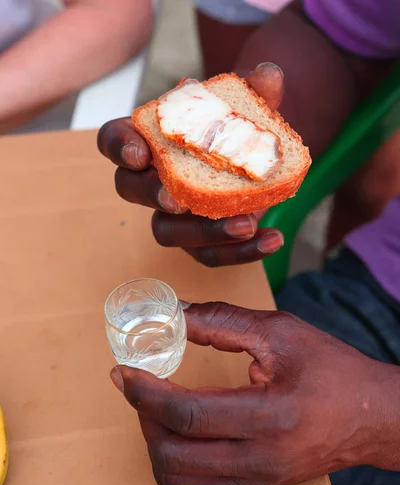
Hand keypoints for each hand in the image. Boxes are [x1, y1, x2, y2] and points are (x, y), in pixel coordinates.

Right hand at [97, 63, 284, 266]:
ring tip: (245, 224)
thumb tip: (269, 75)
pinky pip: (210, 255)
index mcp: (151, 139)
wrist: (261, 164)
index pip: (115, 140)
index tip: (140, 154)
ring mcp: (174, 215)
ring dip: (204, 232)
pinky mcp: (200, 241)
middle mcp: (153, 178)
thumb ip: (255, 92)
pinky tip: (272, 239)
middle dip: (150, 196)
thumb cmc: (239, 132)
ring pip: (168, 231)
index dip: (119, 147)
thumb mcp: (247, 109)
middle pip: (129, 190)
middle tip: (177, 201)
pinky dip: (241, 253)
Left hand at [110, 302, 388, 484]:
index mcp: (270, 417)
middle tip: (138, 386)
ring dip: (154, 440)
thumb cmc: (334, 371)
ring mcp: (256, 481)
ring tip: (156, 405)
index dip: (146, 392)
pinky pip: (195, 484)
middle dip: (142, 417)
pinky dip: (175, 455)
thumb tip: (173, 315)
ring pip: (176, 477)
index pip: (187, 415)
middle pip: (171, 455)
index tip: (125, 371)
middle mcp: (260, 460)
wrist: (372, 417)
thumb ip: (222, 322)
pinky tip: (180, 425)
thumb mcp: (281, 333)